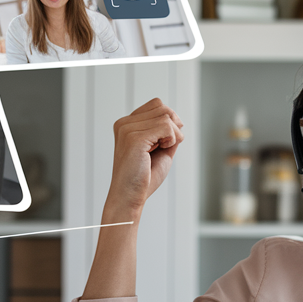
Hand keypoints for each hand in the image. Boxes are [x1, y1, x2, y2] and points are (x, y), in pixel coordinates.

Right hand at [105, 99, 184, 218]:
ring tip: (160, 150)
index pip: (157, 104)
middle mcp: (124, 123)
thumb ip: (167, 133)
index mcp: (127, 124)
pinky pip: (167, 127)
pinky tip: (160, 151)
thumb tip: (178, 120)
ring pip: (166, 116)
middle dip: (173, 128)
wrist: (129, 197)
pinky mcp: (134, 138)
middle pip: (163, 108)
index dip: (169, 121)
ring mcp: (127, 129)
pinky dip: (172, 140)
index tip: (163, 142)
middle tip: (163, 147)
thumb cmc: (143, 177)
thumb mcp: (160, 150)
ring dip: (173, 135)